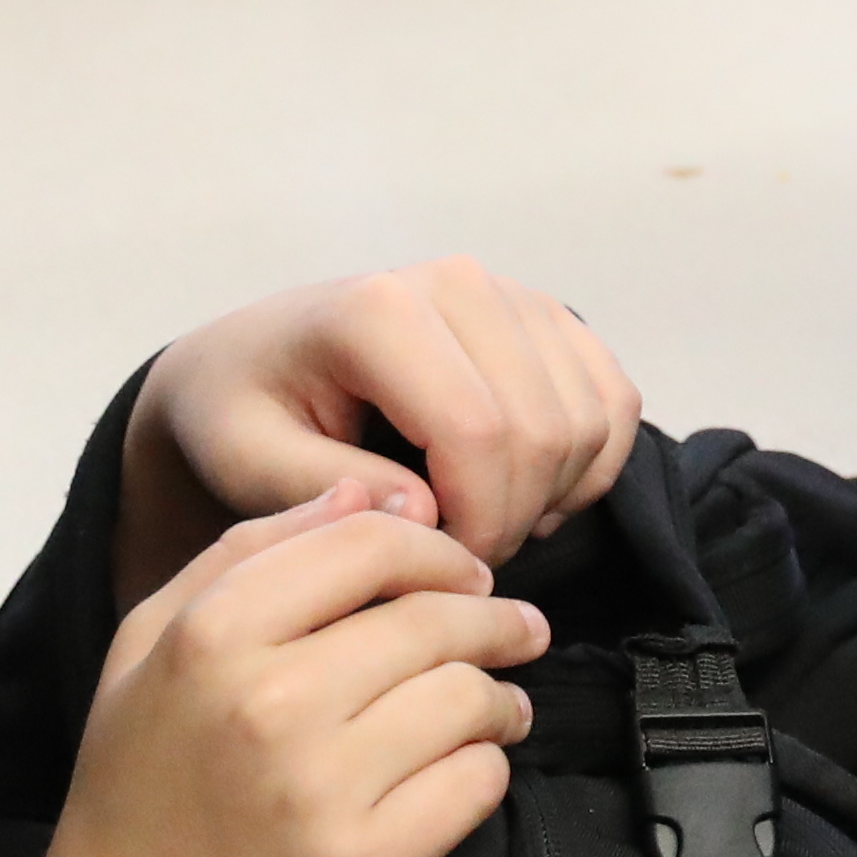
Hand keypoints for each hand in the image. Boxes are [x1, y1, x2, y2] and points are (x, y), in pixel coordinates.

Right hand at [7, 488, 545, 856]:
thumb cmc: (136, 789)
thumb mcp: (151, 649)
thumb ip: (247, 553)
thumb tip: (362, 489)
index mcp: (212, 636)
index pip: (371, 543)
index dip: (437, 550)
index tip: (466, 572)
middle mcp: (270, 701)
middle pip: (436, 619)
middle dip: (494, 620)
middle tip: (517, 630)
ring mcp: (321, 786)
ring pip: (467, 697)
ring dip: (500, 697)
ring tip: (498, 704)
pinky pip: (475, 784)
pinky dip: (486, 770)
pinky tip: (467, 768)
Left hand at [118, 255, 648, 601]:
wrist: (256, 361)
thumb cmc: (243, 411)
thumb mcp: (245, 459)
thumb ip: (326, 489)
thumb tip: (423, 513)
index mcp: (380, 310)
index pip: (476, 431)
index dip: (474, 522)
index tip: (432, 573)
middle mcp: (460, 283)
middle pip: (543, 430)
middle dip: (510, 519)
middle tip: (452, 562)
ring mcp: (514, 295)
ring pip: (588, 420)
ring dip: (549, 498)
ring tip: (476, 526)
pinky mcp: (550, 319)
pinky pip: (614, 401)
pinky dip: (589, 467)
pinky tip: (524, 495)